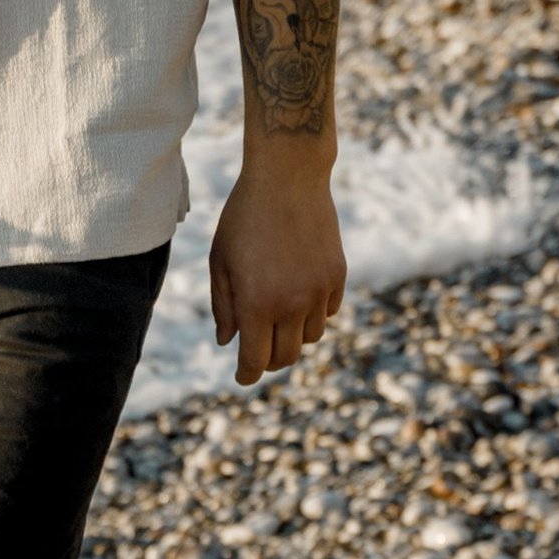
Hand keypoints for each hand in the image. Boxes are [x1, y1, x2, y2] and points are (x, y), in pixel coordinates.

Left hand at [210, 154, 344, 385]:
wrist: (288, 179)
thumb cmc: (244, 219)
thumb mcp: (220, 262)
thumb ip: (223, 306)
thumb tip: (228, 342)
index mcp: (256, 304)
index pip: (254, 360)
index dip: (246, 375)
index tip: (242, 378)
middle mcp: (291, 304)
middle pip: (285, 357)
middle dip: (268, 361)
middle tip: (257, 353)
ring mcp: (319, 291)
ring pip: (309, 338)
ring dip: (292, 336)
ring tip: (276, 318)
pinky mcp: (338, 277)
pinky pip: (328, 313)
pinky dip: (312, 315)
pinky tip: (298, 296)